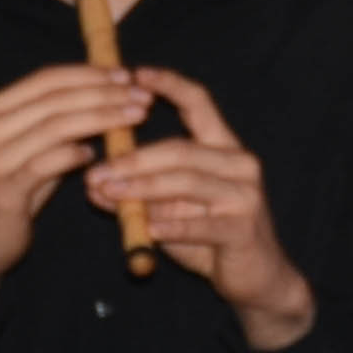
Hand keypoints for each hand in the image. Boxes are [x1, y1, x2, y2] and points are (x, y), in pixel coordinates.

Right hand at [0, 61, 153, 336]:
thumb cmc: (12, 192)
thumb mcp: (31, 150)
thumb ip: (58, 124)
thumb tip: (108, 95)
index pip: (45, 79)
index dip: (89, 74)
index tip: (126, 75)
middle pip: (54, 99)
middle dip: (103, 94)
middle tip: (141, 96)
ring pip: (54, 127)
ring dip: (100, 118)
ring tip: (134, 118)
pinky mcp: (1, 191)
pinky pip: (44, 164)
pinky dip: (73, 154)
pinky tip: (96, 153)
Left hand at [95, 68, 316, 349]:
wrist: (257, 278)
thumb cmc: (210, 237)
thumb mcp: (170, 210)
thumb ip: (138, 194)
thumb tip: (94, 184)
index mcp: (224, 148)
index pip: (200, 104)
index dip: (169, 85)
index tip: (136, 74)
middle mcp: (240, 163)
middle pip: (181, 149)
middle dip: (133, 159)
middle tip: (97, 171)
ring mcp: (245, 195)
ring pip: (186, 181)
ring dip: (142, 189)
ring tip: (109, 195)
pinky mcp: (244, 228)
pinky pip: (198, 223)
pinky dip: (169, 226)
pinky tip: (147, 231)